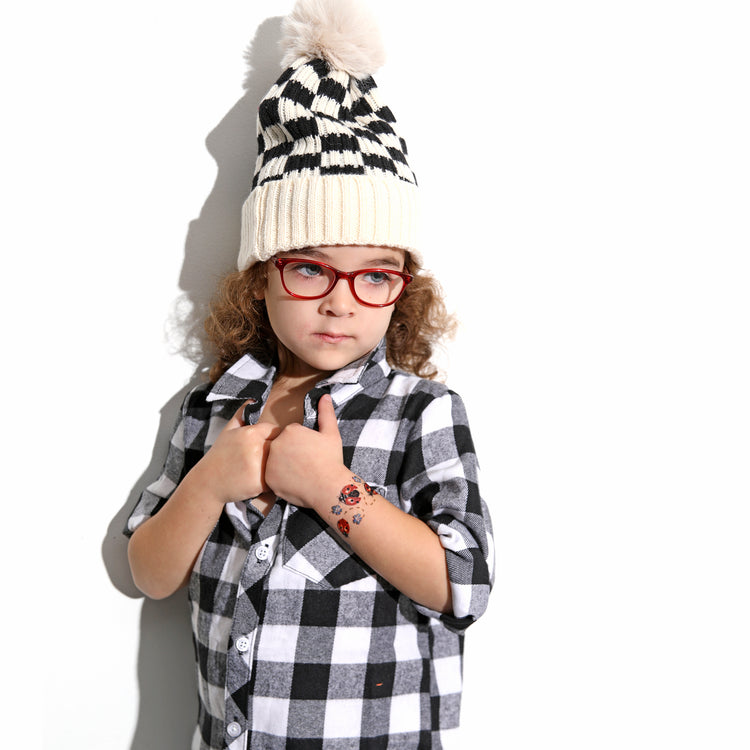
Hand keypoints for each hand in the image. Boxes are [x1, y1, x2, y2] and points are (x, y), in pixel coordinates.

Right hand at [198, 401, 280, 503]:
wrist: (208, 482)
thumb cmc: (220, 455)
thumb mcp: (227, 430)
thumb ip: (242, 413)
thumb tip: (254, 398)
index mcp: (251, 433)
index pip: (276, 431)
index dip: (272, 438)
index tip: (264, 445)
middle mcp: (256, 447)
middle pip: (280, 446)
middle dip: (276, 452)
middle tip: (266, 458)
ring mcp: (259, 466)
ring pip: (280, 463)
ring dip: (276, 466)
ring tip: (264, 469)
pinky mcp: (260, 483)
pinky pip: (276, 479)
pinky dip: (272, 481)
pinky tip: (260, 480)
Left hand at [265, 394, 345, 508]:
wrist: (328, 487)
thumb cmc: (331, 459)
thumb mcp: (332, 433)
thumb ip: (326, 412)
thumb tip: (324, 395)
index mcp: (290, 430)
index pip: (292, 434)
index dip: (303, 443)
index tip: (311, 452)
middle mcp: (276, 443)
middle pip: (282, 446)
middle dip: (291, 453)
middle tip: (306, 463)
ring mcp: (270, 462)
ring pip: (275, 461)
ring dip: (284, 465)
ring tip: (300, 473)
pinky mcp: (268, 479)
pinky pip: (272, 476)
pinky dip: (280, 479)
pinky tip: (294, 481)